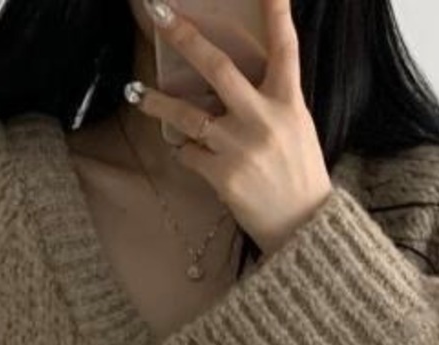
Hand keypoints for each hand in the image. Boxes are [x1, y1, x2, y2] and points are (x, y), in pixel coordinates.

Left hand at [130, 0, 333, 256]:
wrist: (303, 228)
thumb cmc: (299, 175)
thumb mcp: (297, 127)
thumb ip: (273, 100)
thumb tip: (237, 79)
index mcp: (288, 102)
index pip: (284, 46)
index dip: (276, 11)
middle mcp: (264, 118)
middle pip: (218, 67)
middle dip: (185, 37)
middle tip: (159, 14)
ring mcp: (240, 147)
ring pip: (188, 115)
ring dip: (157, 103)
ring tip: (136, 93)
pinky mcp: (223, 176)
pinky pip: (190, 155)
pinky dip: (186, 152)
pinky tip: (189, 154)